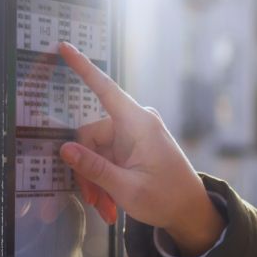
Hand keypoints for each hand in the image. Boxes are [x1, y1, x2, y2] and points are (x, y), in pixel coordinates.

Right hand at [54, 43, 223, 253]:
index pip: (105, 89)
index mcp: (138, 124)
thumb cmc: (167, 199)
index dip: (83, 67)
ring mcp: (134, 135)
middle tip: (95, 201)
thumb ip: (94, 168)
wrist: (191, 211)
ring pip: (96, 152)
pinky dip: (105, 181)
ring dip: (97, 181)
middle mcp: (135, 123)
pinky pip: (107, 158)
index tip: (65, 46)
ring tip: (107, 208)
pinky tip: (111, 203)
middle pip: (90, 137)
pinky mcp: (132, 146)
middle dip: (88, 171)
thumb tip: (65, 149)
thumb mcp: (127, 188)